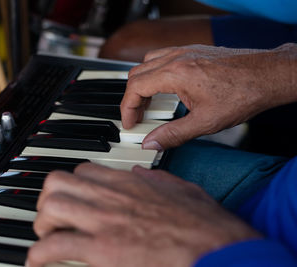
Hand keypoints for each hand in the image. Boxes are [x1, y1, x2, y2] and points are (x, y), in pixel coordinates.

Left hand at [26, 163, 260, 266]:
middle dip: (47, 199)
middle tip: (52, 216)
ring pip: (51, 206)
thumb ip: (156, 179)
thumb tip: (139, 174)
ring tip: (47, 237)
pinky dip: (39, 255)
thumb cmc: (203, 225)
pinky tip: (38, 262)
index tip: (72, 197)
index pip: (84, 170)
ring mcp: (103, 221)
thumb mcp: (181, 188)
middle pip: (58, 182)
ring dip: (42, 223)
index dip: (72, 185)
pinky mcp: (101, 249)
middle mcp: (110, 196)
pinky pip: (55, 246)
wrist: (214, 249)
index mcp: (129, 183)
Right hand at [121, 43, 296, 149]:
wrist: (268, 75)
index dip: (126, 108)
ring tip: (148, 104)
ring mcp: (184, 51)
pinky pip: (162, 57)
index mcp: (175, 74)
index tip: (129, 122)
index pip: (135, 88)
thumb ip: (173, 134)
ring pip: (147, 63)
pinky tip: (165, 87)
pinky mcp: (192, 50)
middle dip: (131, 98)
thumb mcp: (205, 122)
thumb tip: (151, 143)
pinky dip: (155, 73)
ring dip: (142, 83)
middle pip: (136, 74)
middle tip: (137, 117)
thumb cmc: (242, 94)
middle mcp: (176, 58)